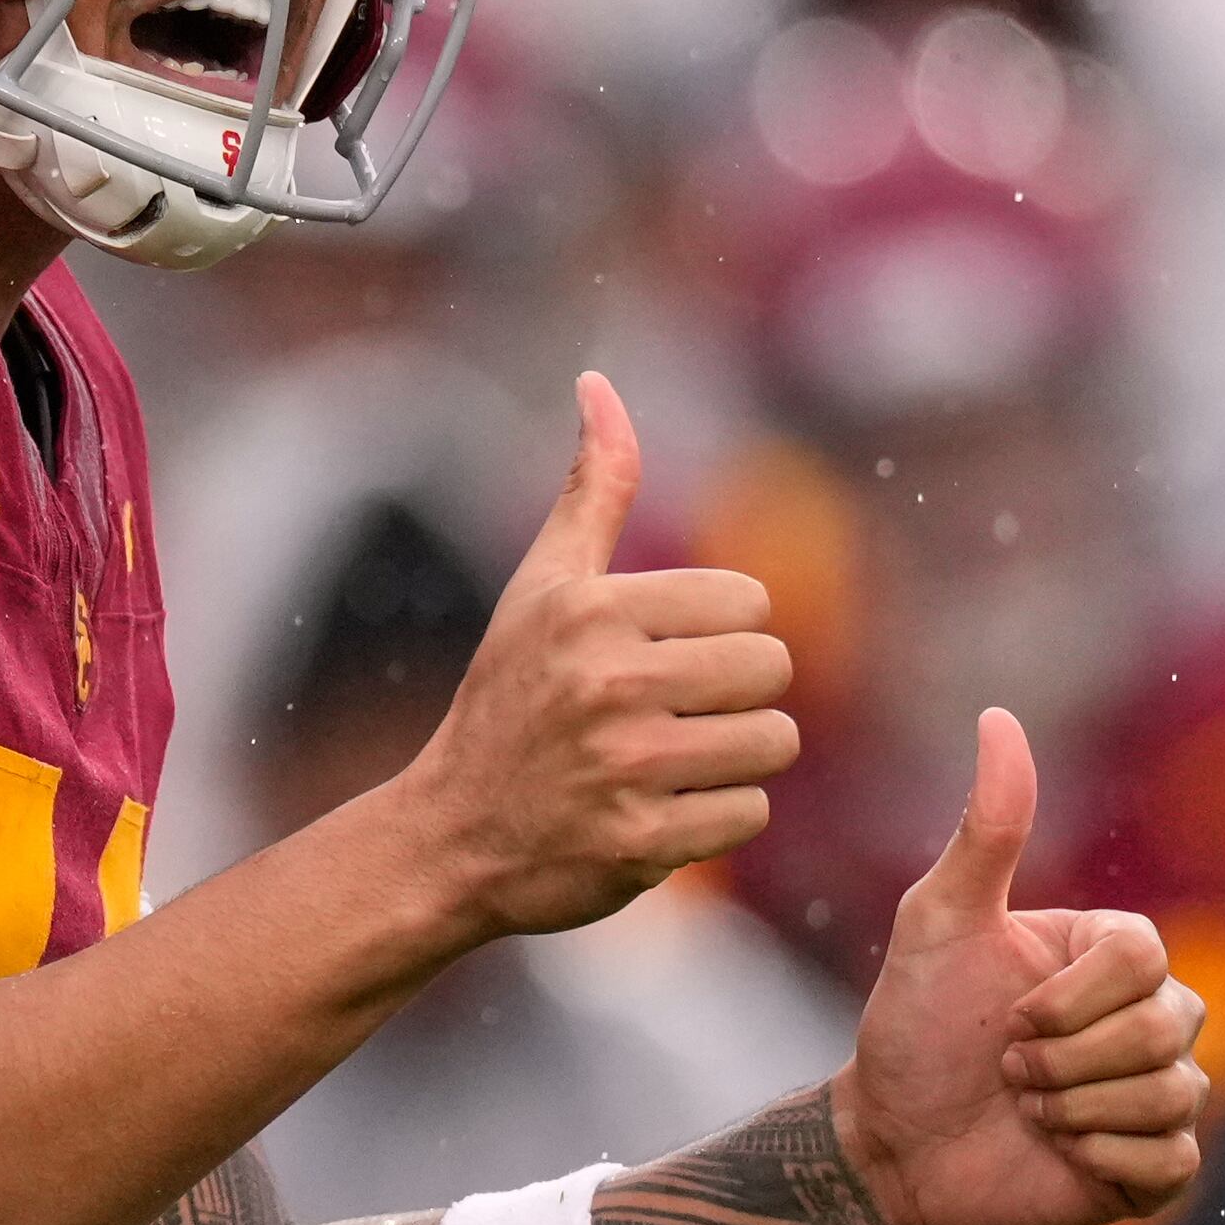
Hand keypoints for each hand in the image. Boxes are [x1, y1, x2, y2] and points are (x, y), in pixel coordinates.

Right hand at [382, 372, 799, 940]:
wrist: (450, 835)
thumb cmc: (508, 698)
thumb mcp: (540, 585)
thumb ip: (591, 487)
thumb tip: (598, 382)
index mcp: (592, 610)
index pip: (748, 603)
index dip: (719, 631)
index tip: (664, 655)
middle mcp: (610, 682)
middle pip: (771, 670)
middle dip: (737, 695)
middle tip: (674, 713)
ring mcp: (627, 766)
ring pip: (774, 743)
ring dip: (736, 758)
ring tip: (673, 761)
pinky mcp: (643, 842)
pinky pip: (749, 815)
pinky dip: (718, 818)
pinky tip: (661, 810)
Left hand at [833, 710, 1207, 1224]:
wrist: (894, 1140)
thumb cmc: (914, 1024)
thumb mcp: (938, 921)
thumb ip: (988, 829)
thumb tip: (1000, 716)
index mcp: (1110, 953)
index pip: (1144, 955)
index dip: (1069, 998)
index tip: (1009, 1015)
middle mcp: (1150, 1016)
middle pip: (1167, 1027)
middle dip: (1063, 1056)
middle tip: (1010, 1068)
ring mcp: (1160, 1092)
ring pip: (1172, 1096)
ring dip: (1073, 1108)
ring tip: (1026, 1107)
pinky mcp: (1158, 1167)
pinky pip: (1172, 1160)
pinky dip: (1100, 1161)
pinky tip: (1058, 1153)